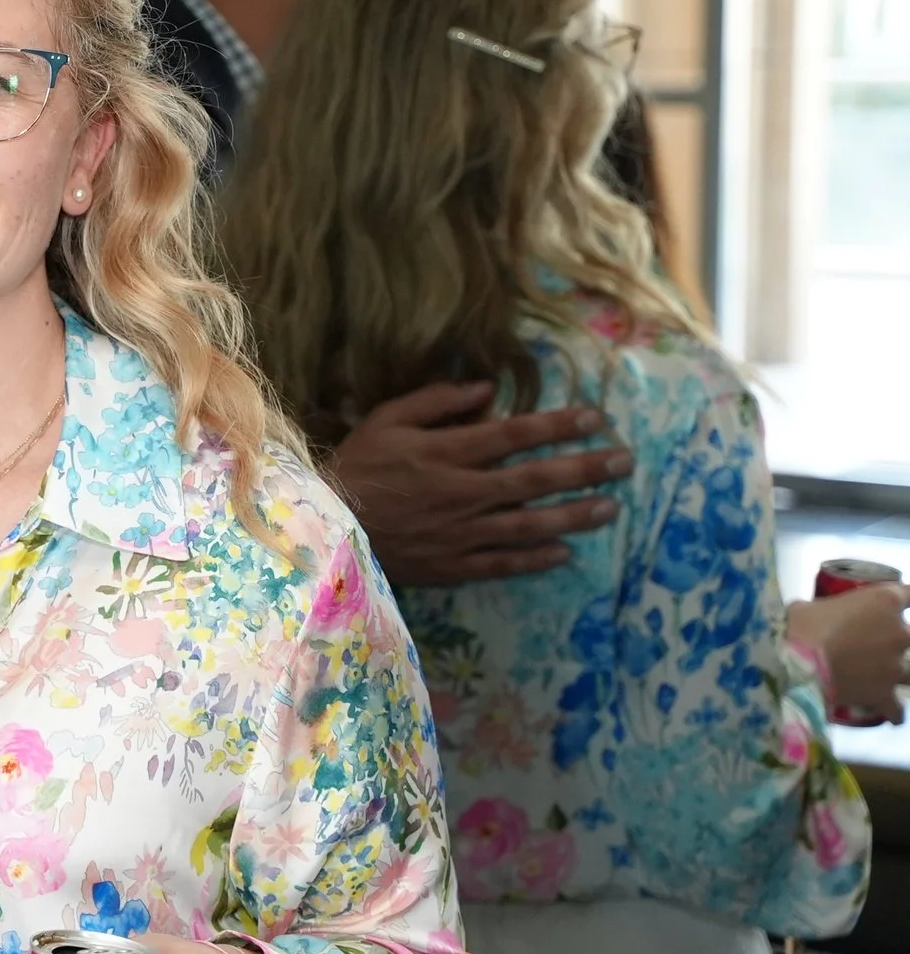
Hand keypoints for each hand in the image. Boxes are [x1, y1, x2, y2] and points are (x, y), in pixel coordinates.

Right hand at [329, 382, 630, 586]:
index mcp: (447, 452)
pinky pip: (504, 561)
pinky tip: (565, 552)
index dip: (559, 424)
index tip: (596, 417)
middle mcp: (463, 491)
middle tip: (625, 462)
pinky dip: (536, 558)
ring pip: (530, 523)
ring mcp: (462, 532)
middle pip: (535, 478)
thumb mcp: (386, 420)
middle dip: (585, 468)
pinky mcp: (454, 564)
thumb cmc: (357, 466)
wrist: (328, 528)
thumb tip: (487, 389)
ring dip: (574, 514)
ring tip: (610, 507)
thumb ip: (436, 402)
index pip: (515, 434)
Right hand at [788, 584, 909, 721]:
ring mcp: (896, 666)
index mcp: (883, 602)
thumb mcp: (806, 608)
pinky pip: (898, 709)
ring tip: (883, 680)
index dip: (904, 600)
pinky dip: (893, 711)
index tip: (897, 606)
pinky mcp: (886, 694)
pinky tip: (889, 713)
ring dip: (899, 675)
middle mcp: (899, 633)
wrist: (797, 666)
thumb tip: (810, 615)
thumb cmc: (799, 627)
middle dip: (896, 643)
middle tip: (874, 648)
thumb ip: (819, 609)